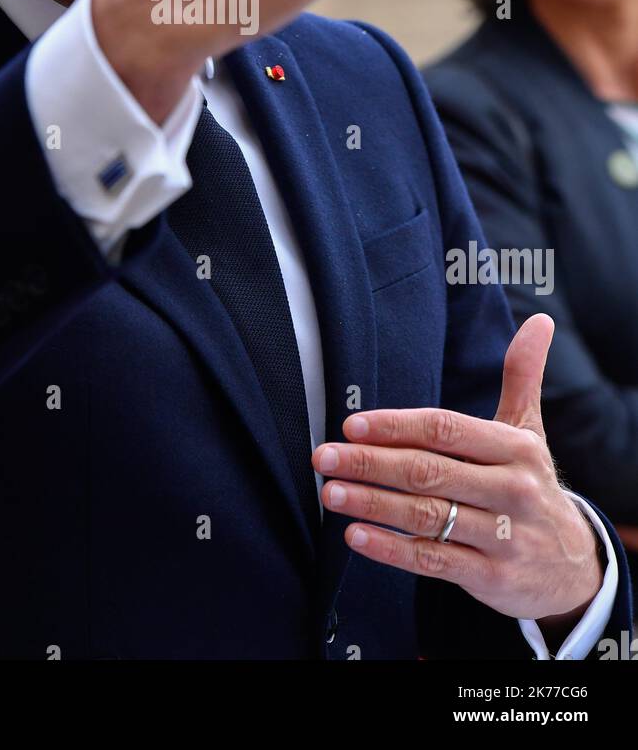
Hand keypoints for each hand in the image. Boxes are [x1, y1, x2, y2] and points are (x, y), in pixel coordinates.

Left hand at [312, 314, 603, 622]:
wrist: (574, 565)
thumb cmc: (533, 485)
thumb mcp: (530, 431)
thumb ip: (522, 375)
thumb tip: (538, 320)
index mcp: (515, 448)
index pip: (445, 430)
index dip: (395, 426)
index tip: (351, 423)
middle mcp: (511, 490)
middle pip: (427, 472)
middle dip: (369, 463)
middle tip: (323, 456)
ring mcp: (501, 537)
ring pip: (426, 516)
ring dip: (372, 504)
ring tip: (330, 492)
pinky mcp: (490, 577)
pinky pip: (432, 561)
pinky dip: (391, 551)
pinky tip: (355, 536)